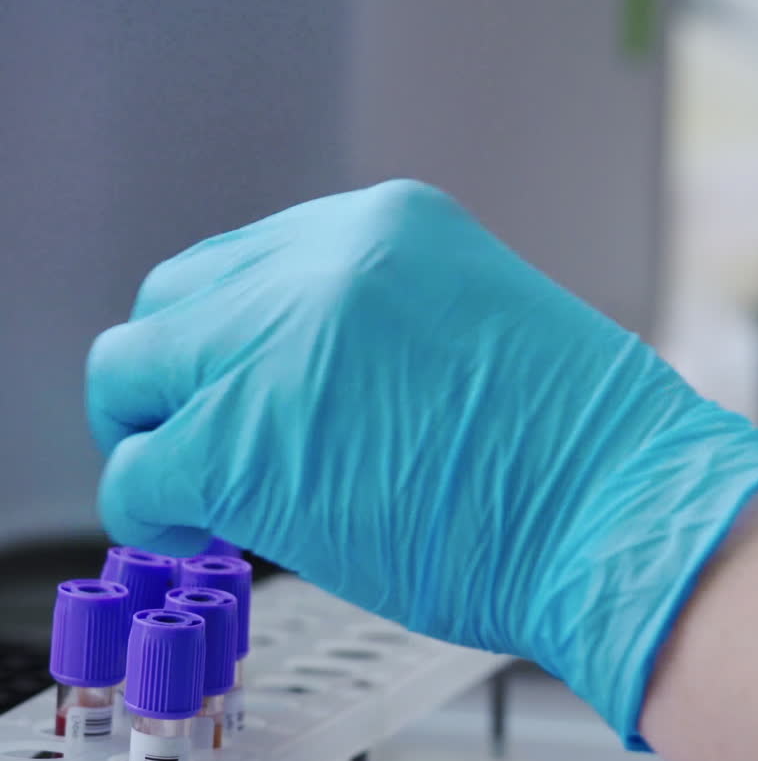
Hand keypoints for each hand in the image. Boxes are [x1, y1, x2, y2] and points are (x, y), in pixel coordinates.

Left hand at [86, 181, 757, 742]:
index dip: (230, 339)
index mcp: (386, 226)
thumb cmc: (586, 455)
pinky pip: (139, 473)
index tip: (239, 391)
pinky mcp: (244, 441)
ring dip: (151, 436)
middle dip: (176, 380)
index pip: (245, 262)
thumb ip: (381, 336)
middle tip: (202, 442)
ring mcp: (277, 344)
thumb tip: (307, 394)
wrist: (624, 508)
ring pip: (130, 374)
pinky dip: (153, 512)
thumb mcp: (481, 337)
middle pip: (173, 302)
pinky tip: (205, 534)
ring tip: (201, 496)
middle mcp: (322, 261)